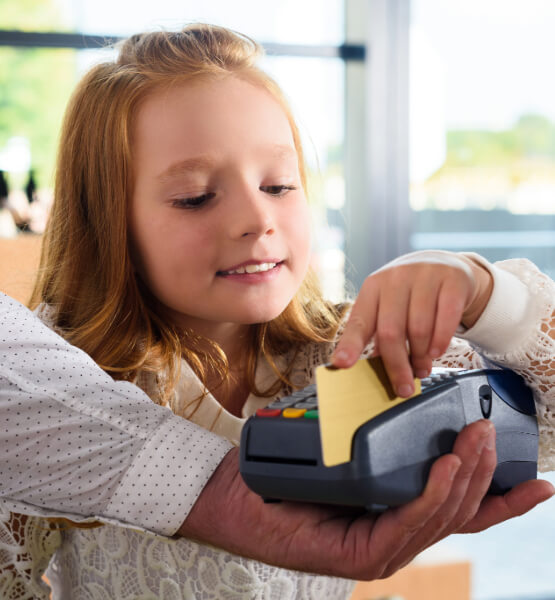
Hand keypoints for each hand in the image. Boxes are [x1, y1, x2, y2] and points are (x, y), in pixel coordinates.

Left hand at [178, 421, 553, 579]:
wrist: (238, 495)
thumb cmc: (289, 472)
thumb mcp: (344, 450)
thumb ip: (378, 443)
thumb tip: (406, 409)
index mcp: (398, 515)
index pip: (459, 509)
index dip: (501, 499)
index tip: (539, 481)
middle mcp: (396, 536)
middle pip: (458, 512)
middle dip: (486, 474)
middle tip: (495, 433)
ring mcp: (382, 549)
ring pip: (440, 517)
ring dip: (465, 479)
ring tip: (475, 442)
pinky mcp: (362, 555)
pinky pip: (408, 523)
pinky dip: (432, 495)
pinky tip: (447, 468)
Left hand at [332, 251, 493, 397]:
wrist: (446, 265)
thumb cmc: (411, 293)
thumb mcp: (389, 305)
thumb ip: (379, 333)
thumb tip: (374, 370)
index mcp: (373, 287)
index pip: (359, 321)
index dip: (350, 344)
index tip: (342, 364)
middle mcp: (396, 278)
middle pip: (390, 331)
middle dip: (396, 366)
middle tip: (403, 388)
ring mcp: (425, 277)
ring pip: (419, 329)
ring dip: (420, 357)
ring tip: (421, 369)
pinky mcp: (452, 280)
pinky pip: (446, 320)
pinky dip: (440, 342)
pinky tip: (436, 353)